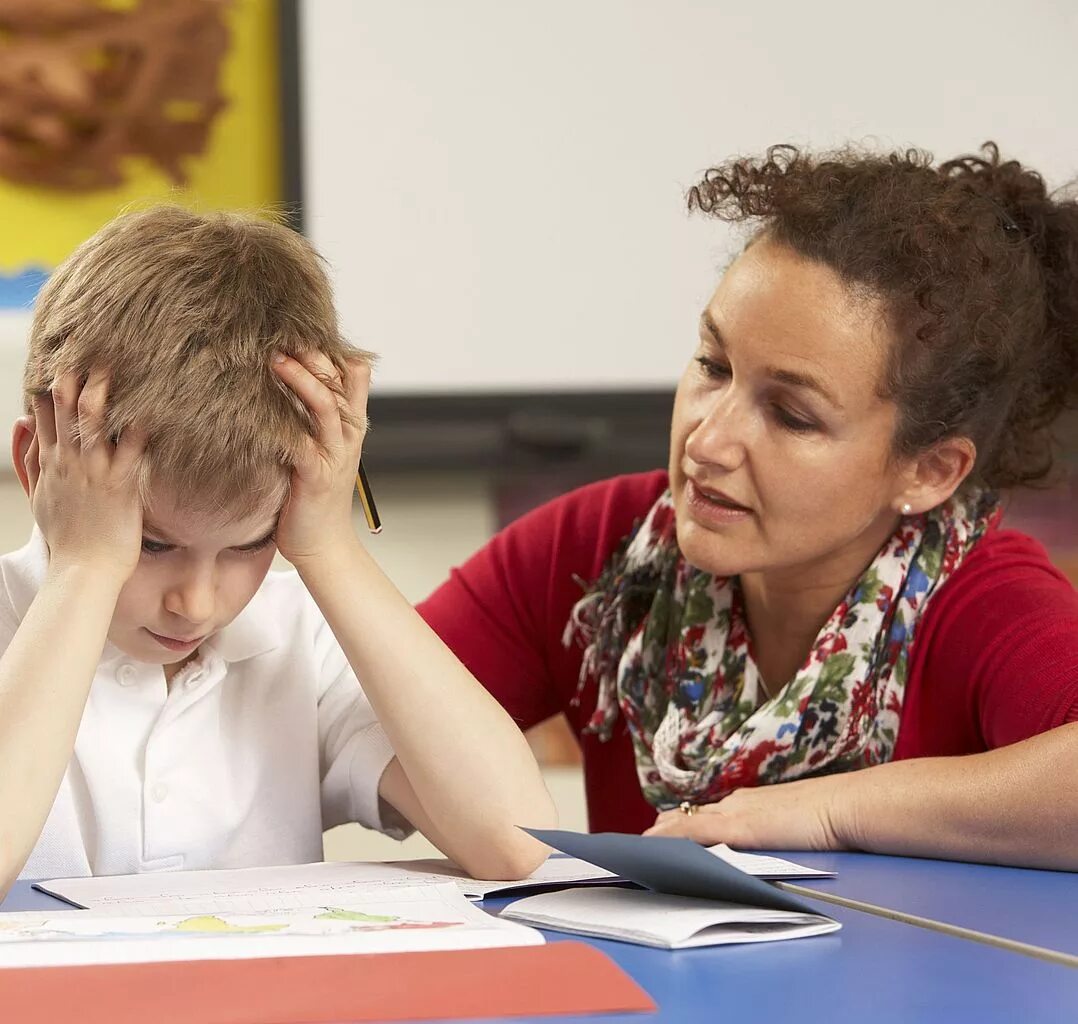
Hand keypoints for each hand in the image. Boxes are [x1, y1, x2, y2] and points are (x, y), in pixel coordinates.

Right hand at [26, 370, 146, 581]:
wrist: (82, 571)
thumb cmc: (68, 538)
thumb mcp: (40, 496)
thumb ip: (31, 460)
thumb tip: (22, 423)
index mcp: (51, 464)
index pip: (46, 416)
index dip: (53, 388)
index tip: (62, 362)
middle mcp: (70, 462)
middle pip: (68, 411)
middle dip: (75, 380)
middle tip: (87, 352)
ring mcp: (94, 472)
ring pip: (94, 423)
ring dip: (103, 394)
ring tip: (111, 368)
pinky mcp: (120, 486)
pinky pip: (132, 450)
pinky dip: (141, 428)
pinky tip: (152, 408)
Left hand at [270, 350, 370, 563]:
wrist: (322, 544)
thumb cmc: (311, 496)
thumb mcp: (317, 448)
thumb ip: (307, 417)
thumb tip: (280, 380)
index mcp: (349, 425)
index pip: (352, 373)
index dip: (330, 348)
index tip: (299, 327)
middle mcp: (347, 435)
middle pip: (341, 380)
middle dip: (314, 354)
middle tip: (283, 332)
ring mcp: (334, 454)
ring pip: (325, 405)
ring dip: (302, 379)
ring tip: (275, 359)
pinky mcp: (316, 476)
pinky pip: (303, 443)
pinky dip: (284, 426)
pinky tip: (260, 411)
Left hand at [643, 775, 847, 850]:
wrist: (844, 805)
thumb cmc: (831, 815)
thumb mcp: (794, 824)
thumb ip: (773, 833)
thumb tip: (761, 846)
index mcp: (749, 802)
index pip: (706, 813)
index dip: (681, 824)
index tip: (662, 830)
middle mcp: (736, 803)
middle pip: (689, 816)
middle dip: (663, 830)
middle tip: (639, 842)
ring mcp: (736, 813)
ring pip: (686, 824)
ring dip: (661, 837)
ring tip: (635, 848)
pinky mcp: (740, 828)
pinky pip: (696, 833)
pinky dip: (673, 840)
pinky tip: (655, 847)